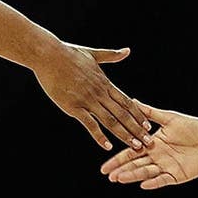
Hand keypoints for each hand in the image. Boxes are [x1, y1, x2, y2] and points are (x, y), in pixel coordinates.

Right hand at [31, 43, 152, 150]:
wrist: (49, 55)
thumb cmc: (69, 53)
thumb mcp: (94, 54)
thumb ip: (111, 55)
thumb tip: (127, 51)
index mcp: (104, 83)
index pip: (126, 101)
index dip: (138, 114)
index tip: (148, 125)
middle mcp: (99, 93)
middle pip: (123, 114)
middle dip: (137, 129)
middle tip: (148, 142)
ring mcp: (87, 100)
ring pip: (110, 121)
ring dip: (124, 134)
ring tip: (135, 146)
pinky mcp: (74, 107)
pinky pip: (90, 124)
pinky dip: (99, 136)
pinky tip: (108, 146)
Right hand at [99, 101, 197, 189]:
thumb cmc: (192, 127)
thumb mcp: (169, 118)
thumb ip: (150, 113)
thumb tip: (133, 100)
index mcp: (152, 144)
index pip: (131, 153)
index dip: (118, 160)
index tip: (104, 167)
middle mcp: (156, 158)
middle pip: (136, 165)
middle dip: (122, 171)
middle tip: (109, 176)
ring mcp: (166, 167)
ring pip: (146, 173)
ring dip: (133, 176)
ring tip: (120, 179)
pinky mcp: (177, 175)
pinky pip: (163, 179)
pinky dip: (154, 182)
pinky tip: (144, 184)